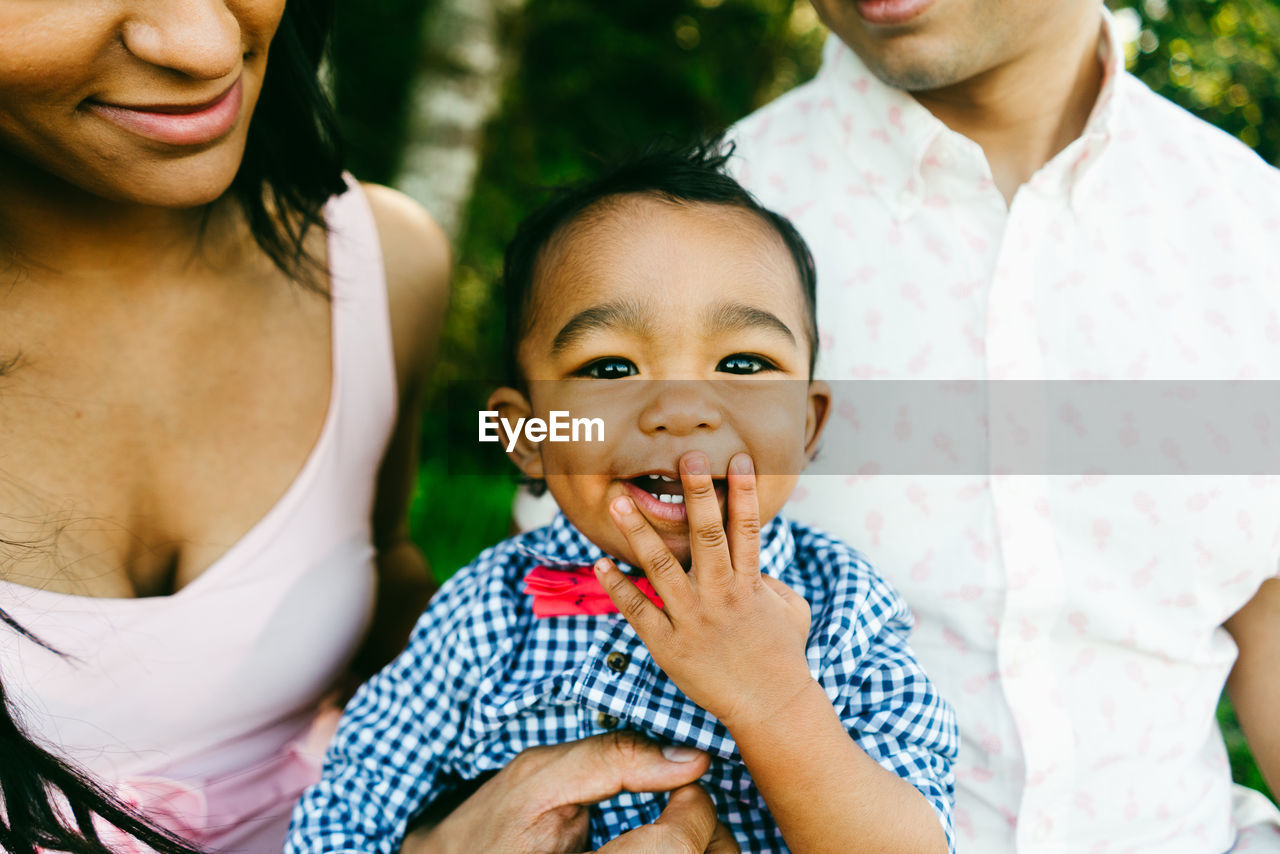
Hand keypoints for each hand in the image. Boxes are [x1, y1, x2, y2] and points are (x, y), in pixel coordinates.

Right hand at [402, 731, 720, 853]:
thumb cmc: (490, 828)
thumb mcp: (538, 778)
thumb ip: (612, 759)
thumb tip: (690, 758)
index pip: (675, 848)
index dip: (693, 808)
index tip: (683, 783)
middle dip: (707, 831)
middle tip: (688, 806)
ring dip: (703, 848)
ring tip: (680, 828)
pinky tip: (668, 847)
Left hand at [595, 451, 813, 730]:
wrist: (769, 707)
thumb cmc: (783, 656)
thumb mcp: (791, 610)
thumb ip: (772, 579)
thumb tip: (756, 560)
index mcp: (750, 584)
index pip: (747, 529)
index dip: (743, 492)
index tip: (738, 457)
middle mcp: (721, 595)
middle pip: (707, 536)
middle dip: (697, 494)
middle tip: (687, 455)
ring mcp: (692, 619)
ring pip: (662, 567)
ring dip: (638, 532)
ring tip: (618, 501)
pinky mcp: (668, 644)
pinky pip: (638, 610)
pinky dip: (617, 586)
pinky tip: (600, 562)